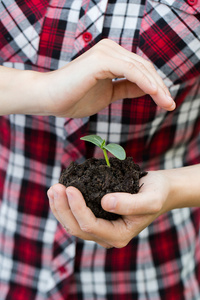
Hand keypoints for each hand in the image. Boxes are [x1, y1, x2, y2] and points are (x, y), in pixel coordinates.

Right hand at [40, 39, 174, 117]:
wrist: (49, 99)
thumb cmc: (73, 98)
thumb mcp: (108, 95)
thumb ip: (126, 88)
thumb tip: (147, 89)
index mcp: (112, 57)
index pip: (141, 70)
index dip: (156, 86)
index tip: (166, 102)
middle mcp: (110, 50)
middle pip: (144, 68)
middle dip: (160, 87)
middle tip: (170, 105)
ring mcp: (106, 52)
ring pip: (140, 68)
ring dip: (156, 87)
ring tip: (167, 103)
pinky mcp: (101, 60)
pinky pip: (129, 71)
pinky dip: (144, 82)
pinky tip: (154, 93)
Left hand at [47, 171, 174, 247]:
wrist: (159, 190)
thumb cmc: (157, 193)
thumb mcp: (150, 198)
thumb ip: (131, 204)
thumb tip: (105, 203)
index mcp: (119, 235)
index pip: (90, 226)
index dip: (77, 208)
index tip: (69, 188)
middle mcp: (107, 236)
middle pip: (76, 228)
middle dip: (62, 208)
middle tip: (55, 187)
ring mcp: (100, 228)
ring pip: (72, 224)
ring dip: (60, 207)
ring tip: (53, 189)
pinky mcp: (97, 218)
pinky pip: (76, 216)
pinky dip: (65, 205)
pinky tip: (59, 193)